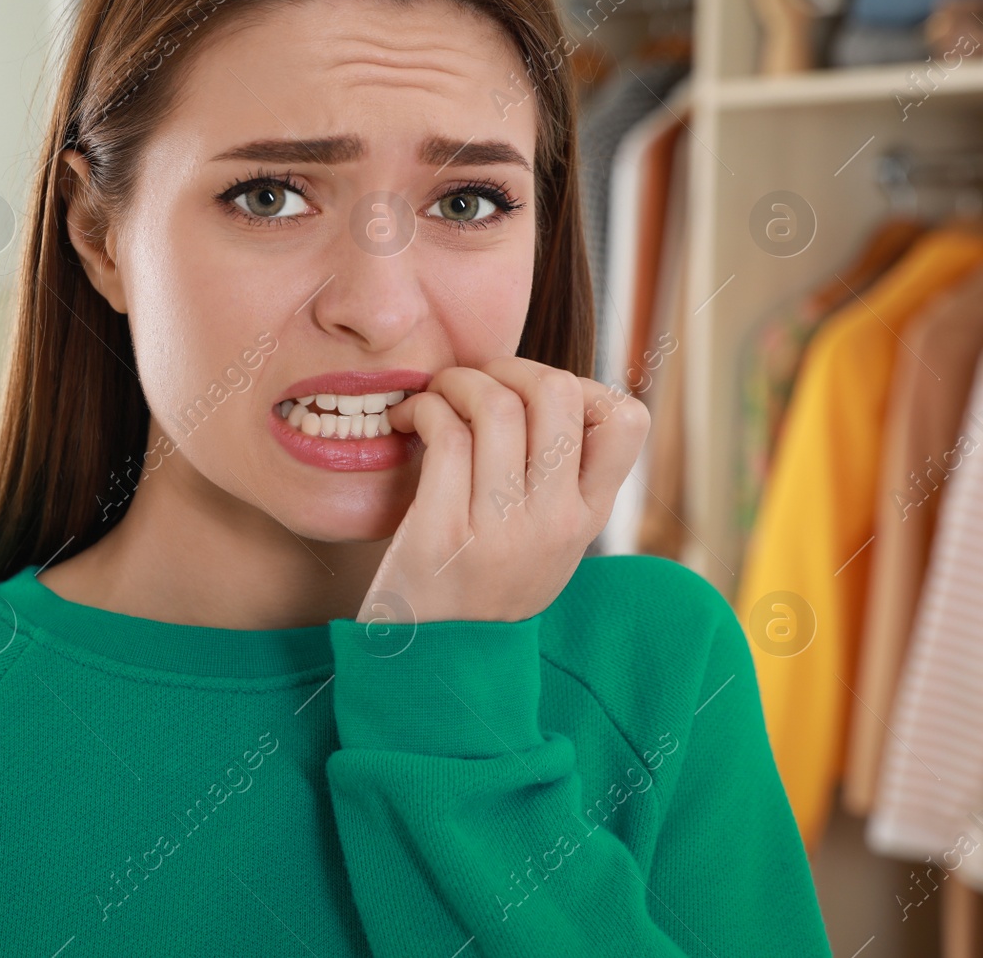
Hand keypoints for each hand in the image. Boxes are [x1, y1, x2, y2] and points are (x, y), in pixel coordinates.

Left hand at [358, 355, 648, 624]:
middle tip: (472, 383)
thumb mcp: (544, 545)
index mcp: (587, 520)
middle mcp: (556, 523)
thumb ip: (557, 484)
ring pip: (497, 405)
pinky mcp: (444, 535)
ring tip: (434, 397)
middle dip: (507, 367)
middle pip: (558, 392)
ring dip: (456, 381)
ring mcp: (503, 530)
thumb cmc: (479, 590)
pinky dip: (423, 409)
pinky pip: (445, 434)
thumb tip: (552, 393)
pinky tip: (407, 422)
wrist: (434, 669)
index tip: (533, 397)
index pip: (628, 421)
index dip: (582, 384)